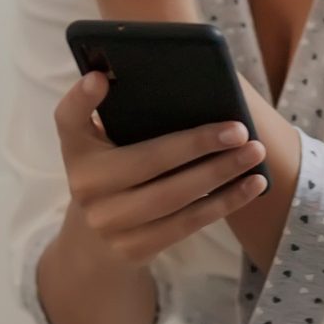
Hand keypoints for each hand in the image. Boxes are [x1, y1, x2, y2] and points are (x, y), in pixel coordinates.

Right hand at [55, 69, 267, 267]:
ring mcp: (110, 224)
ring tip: (254, 153)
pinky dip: (224, 203)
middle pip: (148, 163)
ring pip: (174, 198)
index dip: (82, 99)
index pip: (69, 119)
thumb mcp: (94, 139)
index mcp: (77, 151)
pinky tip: (251, 185)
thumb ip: (105, 106)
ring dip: (221, 175)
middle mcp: (85, 189)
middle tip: (240, 129)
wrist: (95, 237)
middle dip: (198, 145)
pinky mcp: (135, 249)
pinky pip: (187, 224)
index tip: (101, 77)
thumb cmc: (109, 168)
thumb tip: (113, 75)